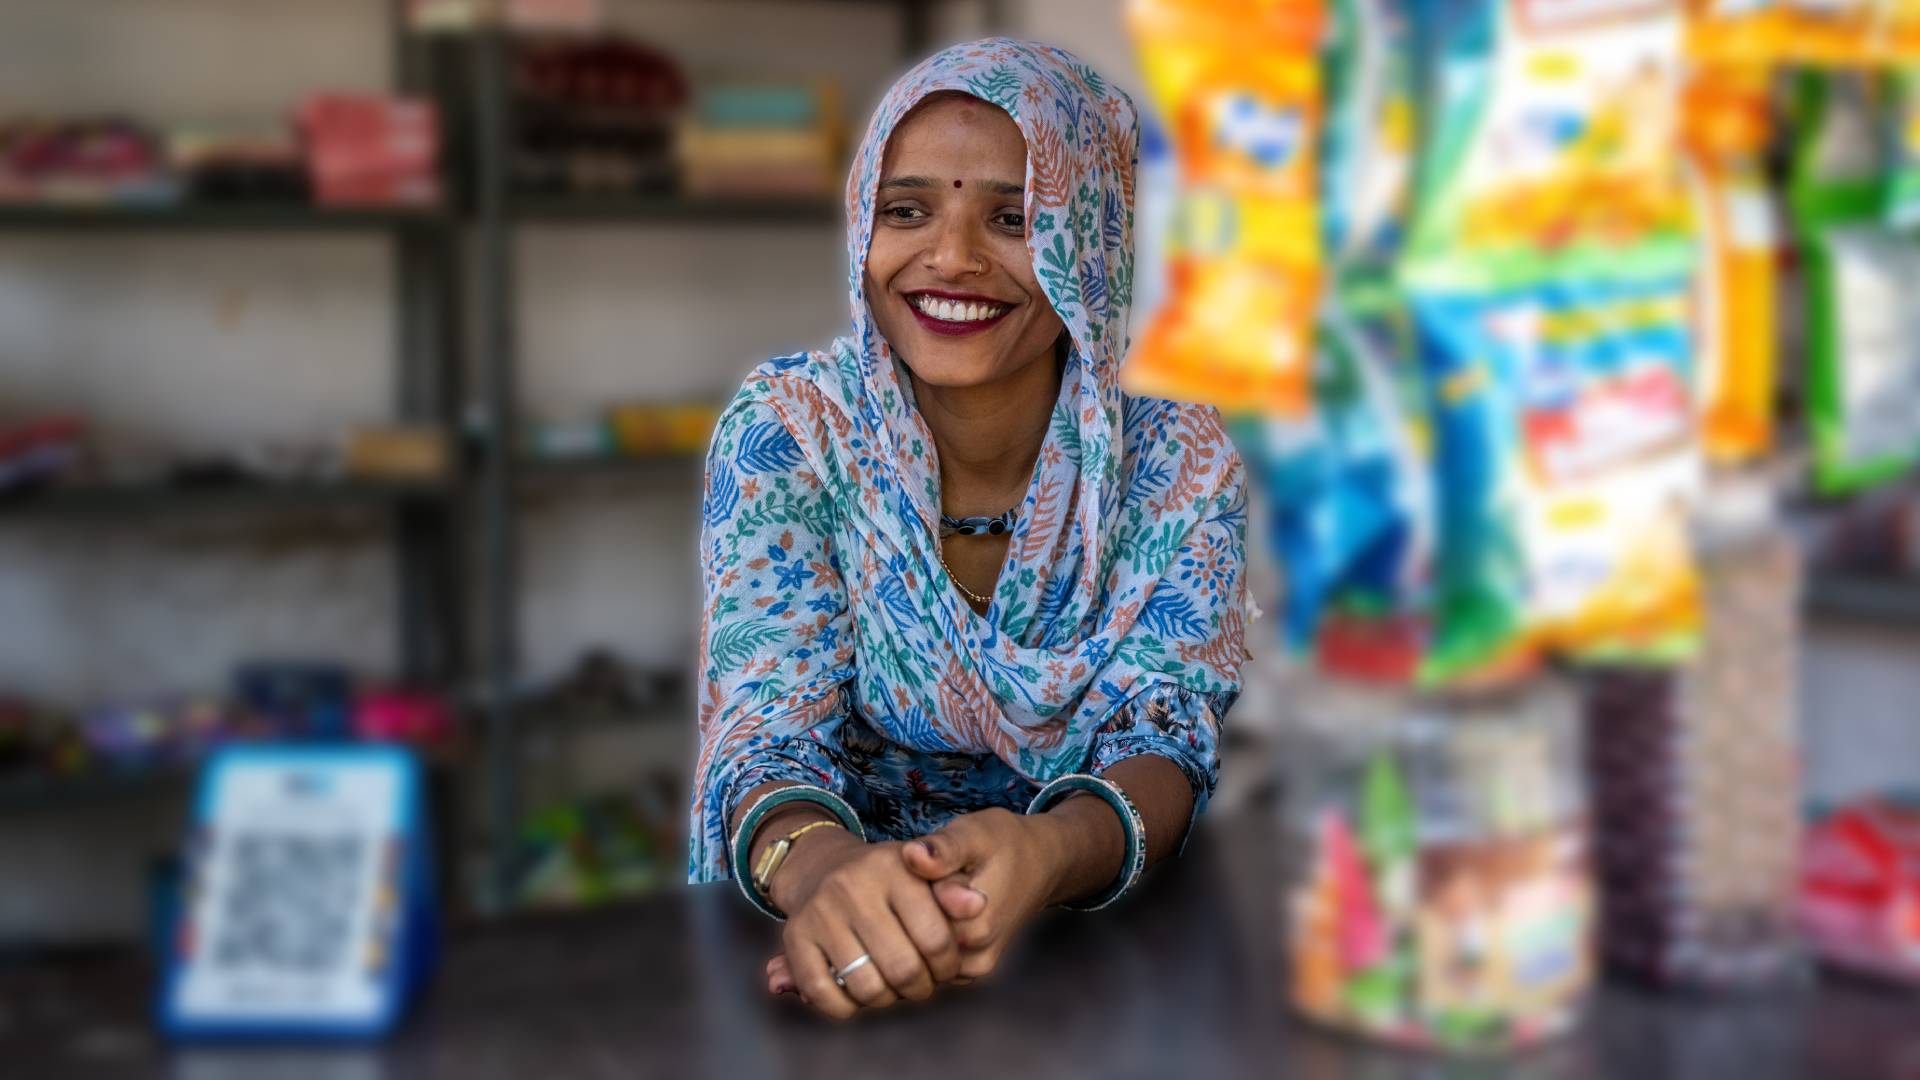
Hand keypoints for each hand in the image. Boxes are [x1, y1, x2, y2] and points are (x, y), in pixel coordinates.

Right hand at [764, 872, 984, 995]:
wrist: (822, 868)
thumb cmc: (890, 881)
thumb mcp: (926, 874)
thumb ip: (956, 889)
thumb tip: (979, 905)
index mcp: (894, 867)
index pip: (936, 939)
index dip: (948, 966)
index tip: (945, 967)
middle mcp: (853, 885)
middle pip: (904, 969)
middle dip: (920, 987)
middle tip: (921, 982)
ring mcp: (821, 911)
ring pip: (866, 987)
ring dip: (886, 1000)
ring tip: (893, 987)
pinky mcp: (795, 935)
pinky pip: (823, 992)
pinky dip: (844, 1007)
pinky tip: (857, 997)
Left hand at [897, 807, 1074, 982]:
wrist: (1040, 863)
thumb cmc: (1004, 844)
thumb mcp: (973, 834)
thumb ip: (944, 849)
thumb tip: (912, 855)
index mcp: (974, 922)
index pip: (913, 913)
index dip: (915, 885)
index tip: (939, 865)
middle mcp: (976, 951)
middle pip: (917, 932)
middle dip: (919, 904)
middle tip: (943, 875)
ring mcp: (975, 965)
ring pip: (926, 948)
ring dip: (926, 921)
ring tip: (949, 891)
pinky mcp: (973, 969)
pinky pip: (935, 959)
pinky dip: (933, 936)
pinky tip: (948, 910)